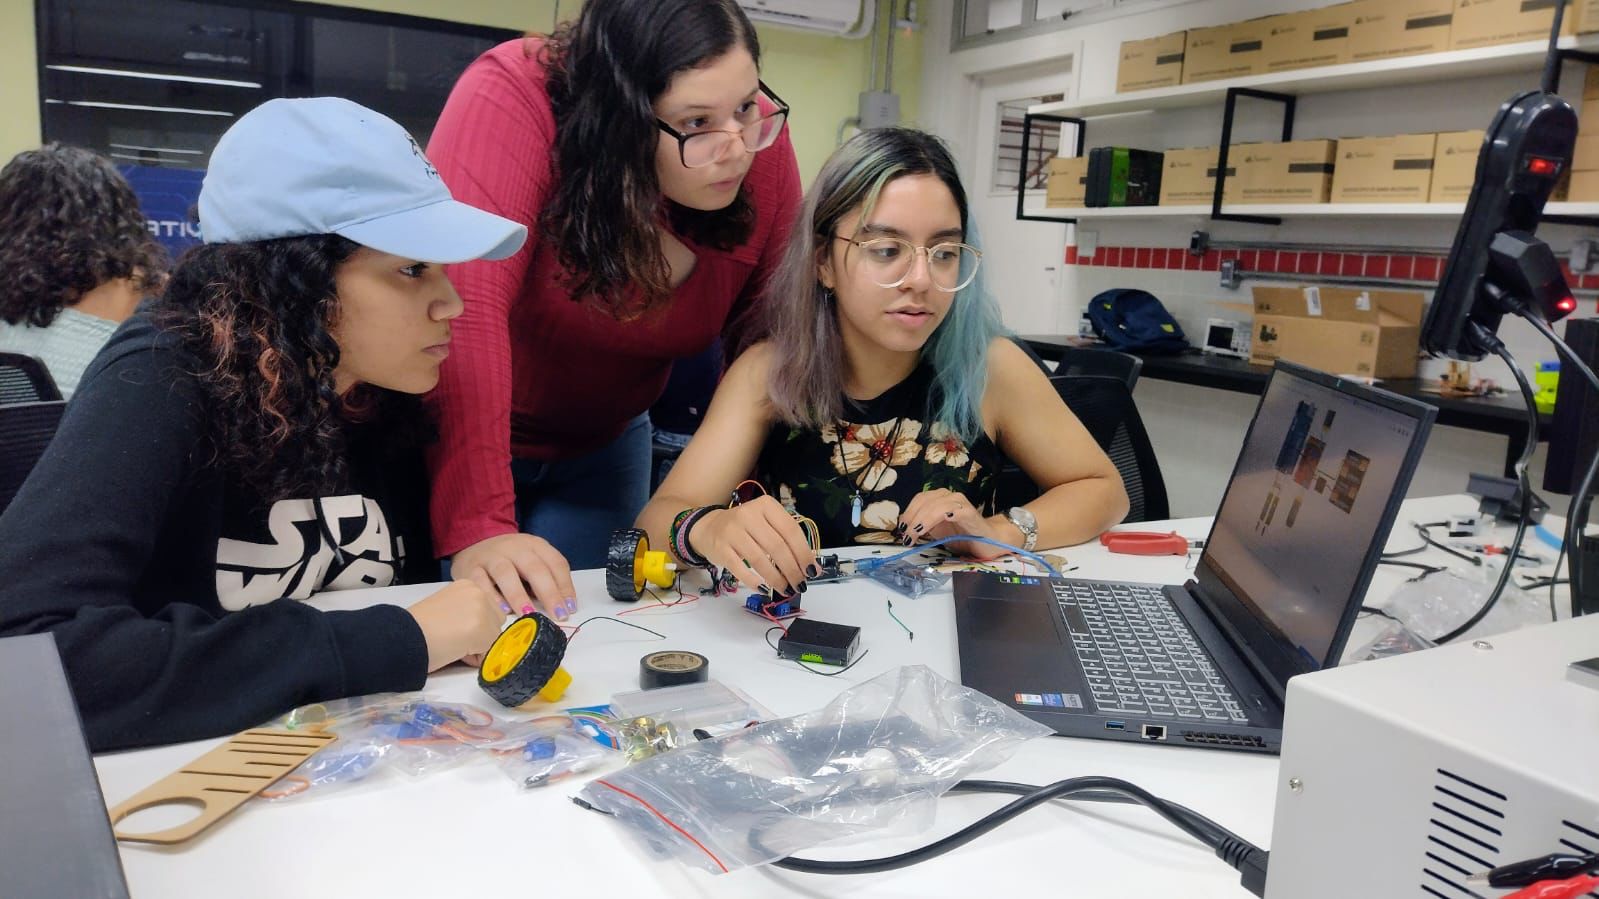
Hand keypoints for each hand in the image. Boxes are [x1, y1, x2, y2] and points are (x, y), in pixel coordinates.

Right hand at [406, 581, 508, 671]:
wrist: (403, 637)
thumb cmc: (418, 627)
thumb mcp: (448, 609)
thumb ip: (467, 613)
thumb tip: (482, 632)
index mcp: (468, 584)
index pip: (488, 610)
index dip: (474, 626)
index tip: (453, 630)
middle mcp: (479, 592)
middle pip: (496, 622)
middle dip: (481, 635)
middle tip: (454, 640)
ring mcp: (482, 609)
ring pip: (494, 637)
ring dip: (479, 647)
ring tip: (453, 645)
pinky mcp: (483, 629)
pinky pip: (489, 651)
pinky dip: (475, 658)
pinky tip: (455, 651)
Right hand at [450, 533, 576, 621]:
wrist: (473, 544)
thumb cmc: (510, 559)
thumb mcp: (532, 560)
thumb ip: (546, 578)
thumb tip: (562, 606)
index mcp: (534, 544)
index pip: (555, 562)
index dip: (565, 585)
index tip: (570, 608)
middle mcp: (514, 547)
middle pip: (533, 567)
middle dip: (548, 592)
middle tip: (557, 615)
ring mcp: (490, 556)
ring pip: (505, 572)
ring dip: (519, 595)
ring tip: (529, 614)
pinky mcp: (470, 568)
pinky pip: (480, 582)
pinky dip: (491, 597)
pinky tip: (502, 611)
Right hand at [688, 497, 817, 595]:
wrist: (709, 527)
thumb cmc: (745, 528)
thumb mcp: (767, 525)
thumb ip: (789, 542)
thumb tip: (813, 567)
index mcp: (766, 505)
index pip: (791, 530)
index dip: (803, 553)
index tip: (812, 571)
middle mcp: (749, 514)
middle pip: (777, 546)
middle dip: (792, 570)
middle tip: (800, 584)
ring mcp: (732, 531)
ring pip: (760, 559)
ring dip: (776, 579)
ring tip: (786, 589)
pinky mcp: (720, 548)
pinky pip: (740, 569)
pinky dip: (754, 581)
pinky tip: (764, 588)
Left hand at [897, 488, 1012, 560]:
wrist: (989, 541)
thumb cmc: (963, 536)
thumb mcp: (937, 532)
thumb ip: (923, 526)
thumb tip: (904, 526)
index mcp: (940, 498)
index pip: (919, 499)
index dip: (908, 512)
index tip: (901, 529)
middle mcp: (949, 496)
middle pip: (924, 500)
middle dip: (911, 518)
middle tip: (906, 535)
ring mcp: (960, 503)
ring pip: (935, 505)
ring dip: (921, 520)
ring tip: (914, 535)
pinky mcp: (969, 512)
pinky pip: (951, 511)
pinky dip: (939, 518)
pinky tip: (931, 528)